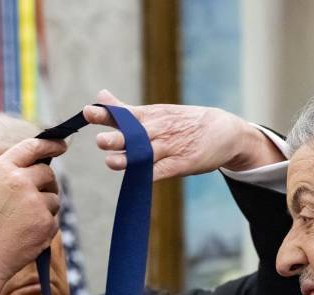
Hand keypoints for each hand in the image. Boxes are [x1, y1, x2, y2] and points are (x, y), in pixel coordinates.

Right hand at [0, 137, 67, 294]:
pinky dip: (44, 228)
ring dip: (45, 209)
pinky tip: (25, 236)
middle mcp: (19, 181)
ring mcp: (35, 202)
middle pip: (48, 174)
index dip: (50, 144)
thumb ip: (10, 176)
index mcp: (0, 169)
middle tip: (35, 200)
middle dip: (46, 185)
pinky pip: (54, 220)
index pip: (32, 147)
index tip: (61, 145)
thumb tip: (41, 170)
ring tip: (21, 224)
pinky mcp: (46, 223)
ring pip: (54, 199)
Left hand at [84, 89, 283, 180]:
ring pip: (146, 153)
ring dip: (129, 158)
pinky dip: (149, 174)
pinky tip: (136, 178)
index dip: (106, 114)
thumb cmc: (184, 122)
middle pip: (134, 133)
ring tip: (112, 162)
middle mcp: (160, 130)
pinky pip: (162, 170)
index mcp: (152, 115)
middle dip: (118, 137)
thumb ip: (125, 110)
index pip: (125, 114)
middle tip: (101, 140)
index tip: (88, 112)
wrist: (224, 131)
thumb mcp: (157, 111)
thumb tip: (99, 96)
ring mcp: (171, 147)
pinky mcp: (182, 164)